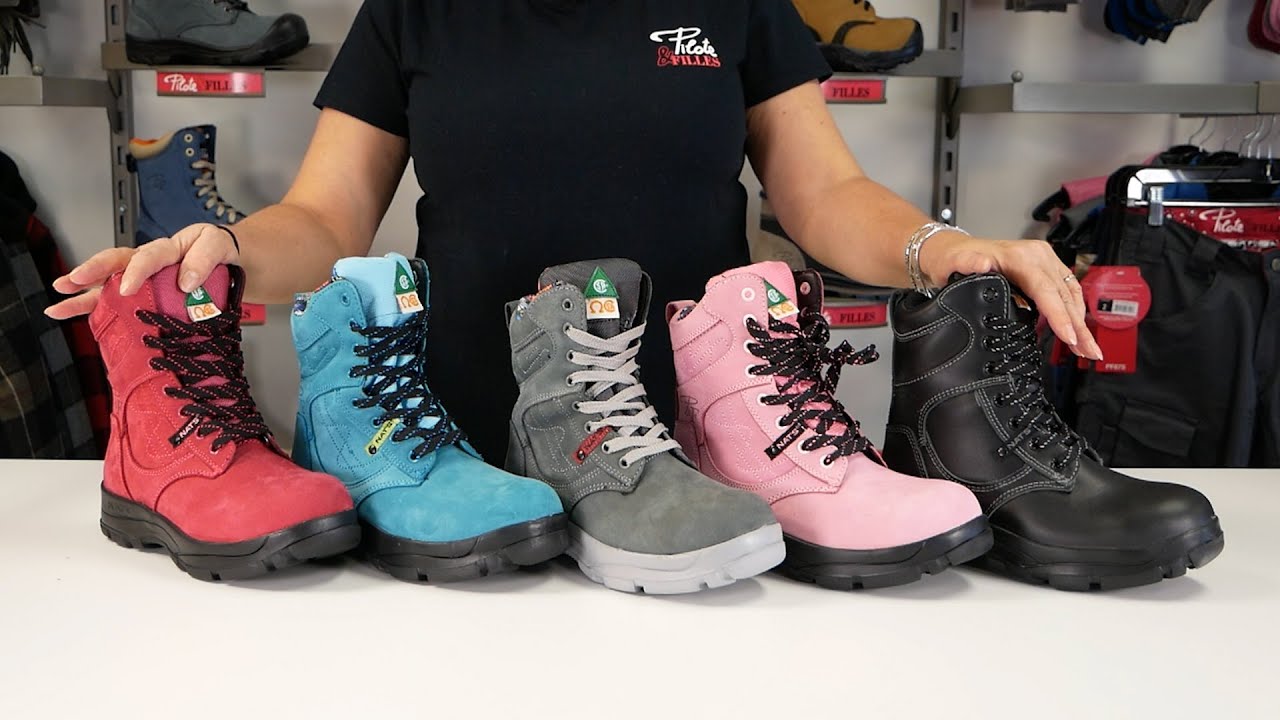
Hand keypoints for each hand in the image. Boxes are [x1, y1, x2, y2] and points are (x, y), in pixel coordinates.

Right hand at [45, 223, 239, 319]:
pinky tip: (80, 321)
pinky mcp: (144, 298)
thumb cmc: (219, 250)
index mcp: (166, 249)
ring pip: (106, 285)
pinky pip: (117, 304)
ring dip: (81, 296)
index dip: (135, 271)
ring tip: (57, 307)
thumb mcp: (218, 245)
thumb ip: (204, 258)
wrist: (229, 261)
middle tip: (71, 282)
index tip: (127, 288)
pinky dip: (98, 313)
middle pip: (114, 264)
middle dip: (91, 273)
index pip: (147, 257)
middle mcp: (149, 263)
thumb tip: (185, 282)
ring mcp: (143, 281)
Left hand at [919, 232, 1102, 360]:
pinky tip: (1077, 331)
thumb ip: (969, 263)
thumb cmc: (956, 258)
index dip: (1059, 315)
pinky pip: (1066, 291)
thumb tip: (982, 264)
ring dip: (1080, 323)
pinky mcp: (1046, 270)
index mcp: (1021, 257)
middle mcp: (1038, 257)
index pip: (1046, 290)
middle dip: (1078, 326)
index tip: (1068, 336)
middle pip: (1064, 295)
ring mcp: (1044, 262)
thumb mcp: (956, 262)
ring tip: (1088, 348)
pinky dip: (1073, 312)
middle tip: (1088, 351)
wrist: (955, 251)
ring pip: (1070, 295)